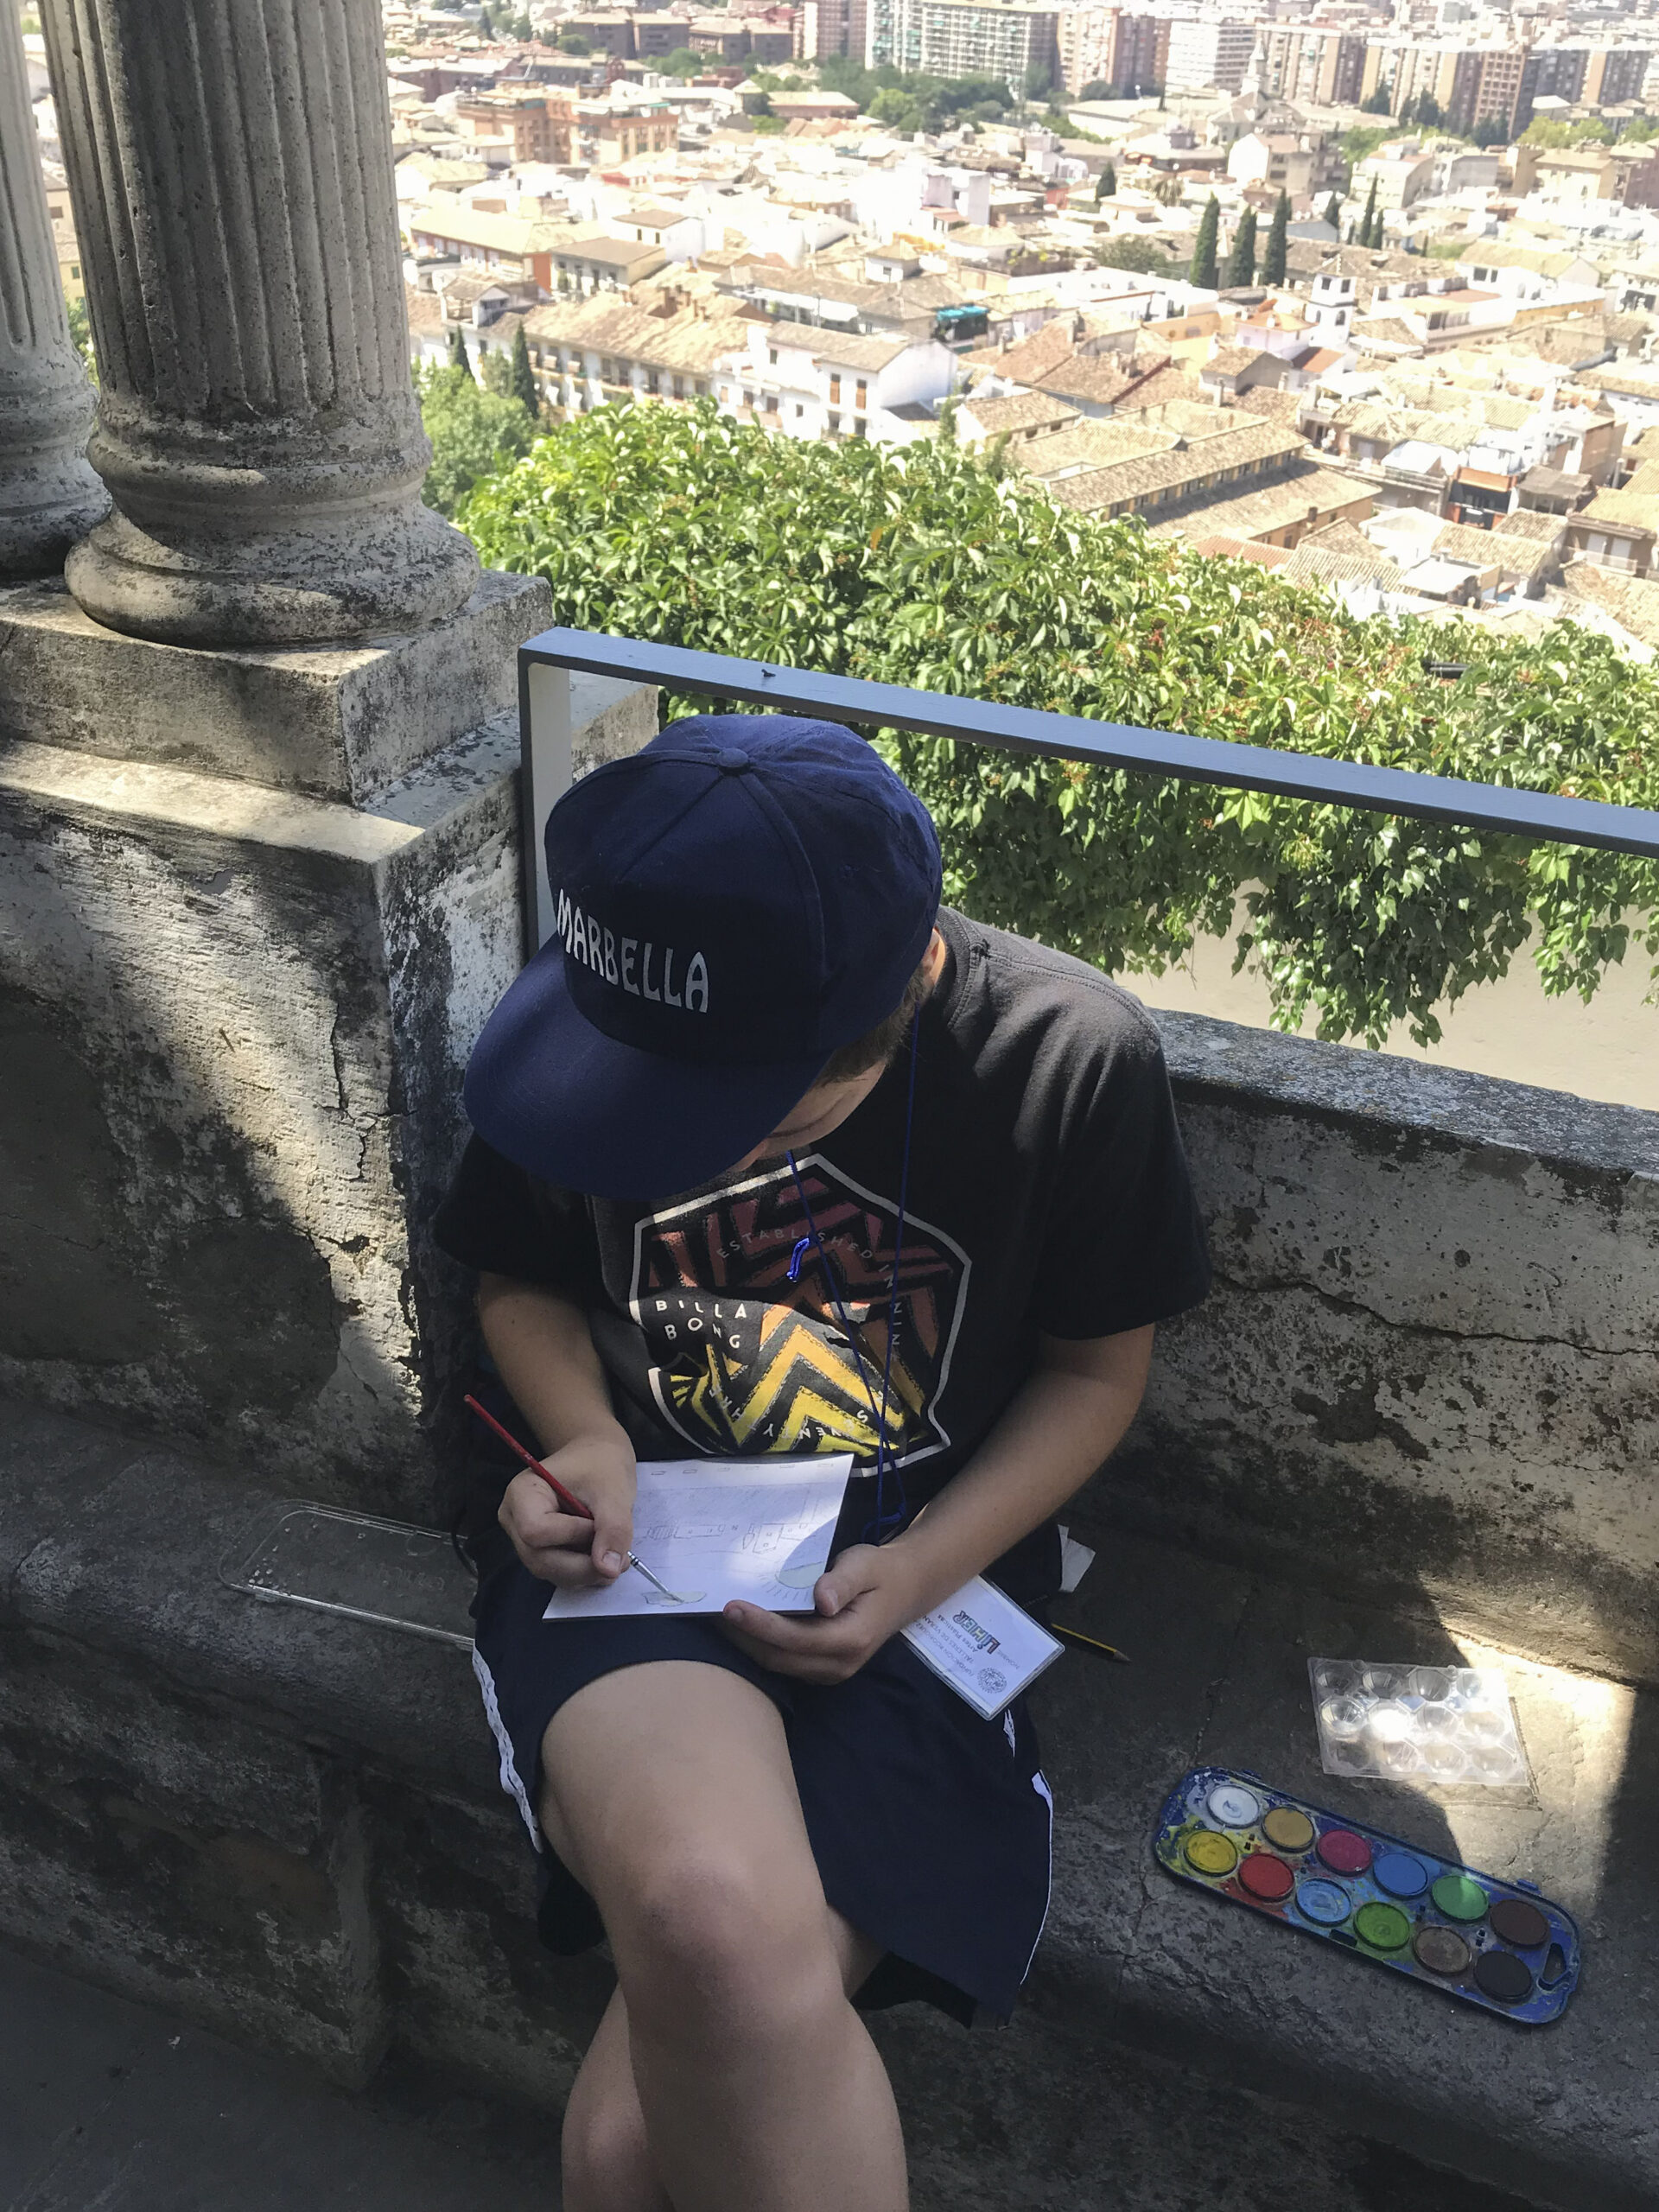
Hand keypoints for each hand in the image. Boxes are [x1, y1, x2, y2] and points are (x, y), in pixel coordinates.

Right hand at [498, 1430, 635, 1587]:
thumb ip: (613, 1529)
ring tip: (615, 1553)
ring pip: (550, 1572)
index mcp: (521, 1493)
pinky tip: (603, 1555)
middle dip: (583, 1565)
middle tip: (621, 1558)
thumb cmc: (601, 1465)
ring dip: (587, 1572)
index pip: (535, 1531)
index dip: (571, 1536)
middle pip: (539, 1560)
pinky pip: (558, 1573)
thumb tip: (608, 1570)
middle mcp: (514, 1519)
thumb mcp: (613, 1491)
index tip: (600, 1524)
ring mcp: (524, 1539)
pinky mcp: (539, 1552)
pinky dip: (584, 1572)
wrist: (598, 1459)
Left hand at [719, 1542, 924, 1684]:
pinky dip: (760, 1646)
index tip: (731, 1608)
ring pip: (778, 1665)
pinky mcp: (820, 1669)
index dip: (761, 1626)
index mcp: (852, 1638)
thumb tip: (822, 1601)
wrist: (903, 1590)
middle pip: (780, 1658)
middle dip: (743, 1637)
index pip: (796, 1639)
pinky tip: (741, 1627)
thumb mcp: (865, 1564)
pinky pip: (783, 1663)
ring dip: (747, 1644)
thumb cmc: (879, 1573)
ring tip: (718, 1619)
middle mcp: (840, 1664)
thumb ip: (842, 1581)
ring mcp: (830, 1671)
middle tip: (711, 1611)